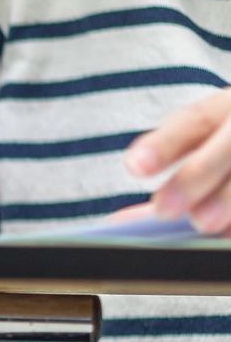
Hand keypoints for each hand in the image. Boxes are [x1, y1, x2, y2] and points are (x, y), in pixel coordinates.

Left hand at [124, 88, 230, 234]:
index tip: (133, 167)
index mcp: (229, 106)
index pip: (194, 120)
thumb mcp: (208, 142)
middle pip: (229, 145)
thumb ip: (169, 180)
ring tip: (203, 224)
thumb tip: (121, 223)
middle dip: (196, 176)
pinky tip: (229, 235)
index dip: (164, 144)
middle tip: (162, 209)